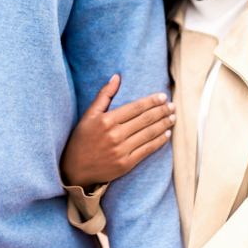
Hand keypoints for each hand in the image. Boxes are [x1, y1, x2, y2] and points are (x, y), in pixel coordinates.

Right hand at [60, 74, 174, 188]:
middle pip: (145, 119)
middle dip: (162, 111)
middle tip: (173, 106)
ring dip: (164, 124)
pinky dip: (160, 141)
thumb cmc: (82, 140)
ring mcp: (121, 150)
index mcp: (106, 120)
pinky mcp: (126, 164)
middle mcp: (115, 135)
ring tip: (173, 117)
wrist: (75, 170)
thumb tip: (117, 77)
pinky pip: (148, 149)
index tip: (163, 97)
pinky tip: (167, 134)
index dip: (152, 101)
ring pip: (149, 134)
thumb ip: (104, 96)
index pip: (136, 107)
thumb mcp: (89, 115)